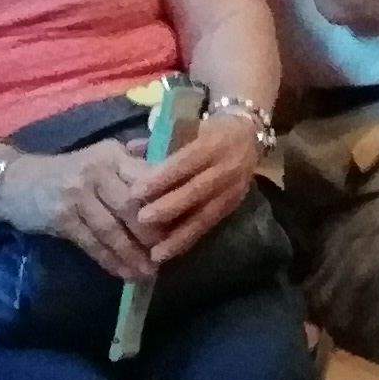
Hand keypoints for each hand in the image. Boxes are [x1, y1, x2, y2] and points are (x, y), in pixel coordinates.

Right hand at [0, 142, 166, 282]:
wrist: (15, 181)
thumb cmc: (69, 171)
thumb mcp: (101, 157)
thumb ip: (134, 161)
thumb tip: (173, 170)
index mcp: (113, 155)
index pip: (147, 177)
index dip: (166, 202)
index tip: (184, 223)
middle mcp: (96, 171)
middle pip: (132, 206)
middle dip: (152, 234)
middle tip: (169, 254)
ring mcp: (77, 195)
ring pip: (112, 229)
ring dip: (132, 254)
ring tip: (149, 272)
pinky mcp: (61, 218)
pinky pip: (91, 244)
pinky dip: (110, 261)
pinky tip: (123, 273)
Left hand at [130, 116, 261, 262]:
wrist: (249, 136)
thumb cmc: (209, 130)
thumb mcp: (189, 126)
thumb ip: (161, 140)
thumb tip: (129, 150)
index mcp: (214, 143)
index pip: (186, 161)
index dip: (162, 177)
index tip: (136, 191)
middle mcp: (227, 167)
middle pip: (197, 190)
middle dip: (169, 207)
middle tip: (141, 220)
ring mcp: (233, 189)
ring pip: (206, 214)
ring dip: (180, 235)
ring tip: (155, 253)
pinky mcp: (233, 205)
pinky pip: (210, 225)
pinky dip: (189, 239)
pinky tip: (171, 253)